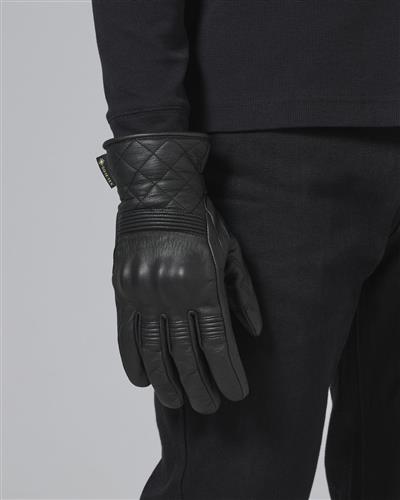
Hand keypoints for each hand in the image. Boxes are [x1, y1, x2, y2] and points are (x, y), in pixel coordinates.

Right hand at [102, 133, 261, 413]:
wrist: (158, 195)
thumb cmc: (201, 222)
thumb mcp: (231, 252)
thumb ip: (242, 293)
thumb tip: (255, 331)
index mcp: (203, 286)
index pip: (218, 344)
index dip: (227, 374)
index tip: (236, 394)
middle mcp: (173, 295)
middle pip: (186, 354)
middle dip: (199, 386)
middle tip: (208, 407)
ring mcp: (145, 294)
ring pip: (154, 350)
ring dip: (166, 381)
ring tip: (177, 401)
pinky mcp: (124, 291)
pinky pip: (127, 334)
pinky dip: (132, 360)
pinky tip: (141, 380)